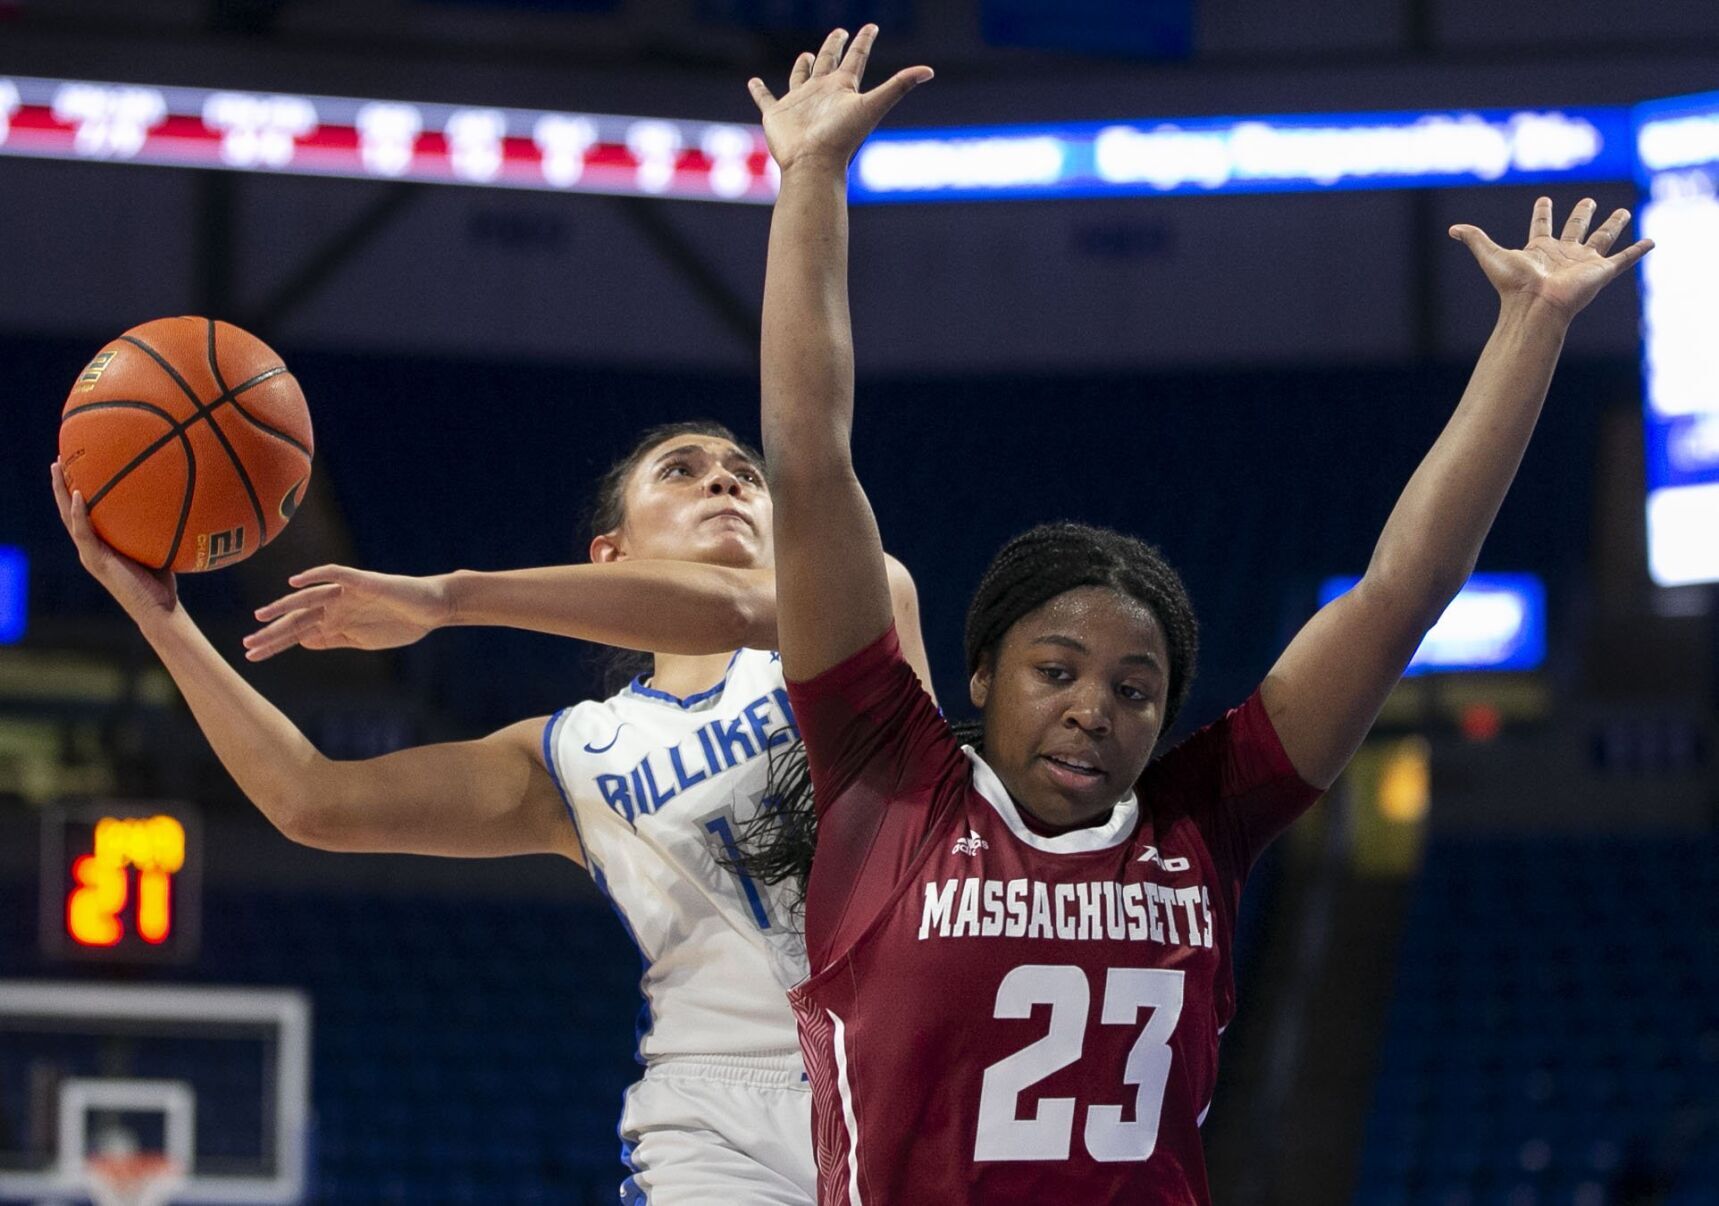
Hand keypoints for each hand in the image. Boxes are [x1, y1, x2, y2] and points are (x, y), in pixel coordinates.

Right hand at [51, 459, 177, 619]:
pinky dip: (79, 513)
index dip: (76, 490)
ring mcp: (90, 553)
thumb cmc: (163, 580)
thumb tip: (179, 497)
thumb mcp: (159, 545)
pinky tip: (79, 493)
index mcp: (101, 543)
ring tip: (56, 467)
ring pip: (68, 517)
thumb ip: (158, 525)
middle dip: (61, 484)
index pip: (83, 512)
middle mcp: (91, 546)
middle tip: (58, 459)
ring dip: (61, 492)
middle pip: (69, 510)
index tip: (76, 465)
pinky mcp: (95, 561)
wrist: (159, 609)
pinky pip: (83, 532)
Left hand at [243, 564, 451, 660]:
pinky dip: (315, 576)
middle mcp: (335, 605)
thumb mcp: (362, 640)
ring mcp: (346, 593)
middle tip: (247, 644)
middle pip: (297, 618)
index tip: (251, 656)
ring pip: (308, 598)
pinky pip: (335, 575)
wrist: (432, 608)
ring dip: (284, 607)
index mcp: (335, 621)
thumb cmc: (401, 623)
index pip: (298, 633)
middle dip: (272, 632)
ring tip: (261, 617)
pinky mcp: (362, 581)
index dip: (275, 643)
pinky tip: (295, 582)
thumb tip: (303, 642)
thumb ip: (333, 639)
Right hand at [748, 25, 931, 174]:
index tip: (872, 27)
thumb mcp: (873, 105)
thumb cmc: (842, 137)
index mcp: (844, 89)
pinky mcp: (777, 114)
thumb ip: (899, 86)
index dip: (864, 42)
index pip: (857, 59)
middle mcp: (823, 93)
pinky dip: (759, 91)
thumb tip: (930, 70)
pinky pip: (766, 99)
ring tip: (806, 55)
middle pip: (830, 62)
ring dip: (804, 66)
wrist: (813, 164)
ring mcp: (799, 103)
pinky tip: (754, 82)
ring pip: (801, 77)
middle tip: (840, 31)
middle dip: (835, 46)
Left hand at [1450, 197, 1652, 323]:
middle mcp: (1563, 253)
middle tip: (1588, 200)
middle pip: (1576, 228)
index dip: (1542, 212)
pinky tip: (1652, 242)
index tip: (1544, 199)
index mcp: (1540, 249)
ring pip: (1602, 237)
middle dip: (1582, 214)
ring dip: (1613, 225)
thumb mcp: (1491, 255)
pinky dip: (1639, 250)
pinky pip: (1624, 258)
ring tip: (1623, 212)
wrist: (1535, 306)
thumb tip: (1452, 229)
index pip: (1541, 225)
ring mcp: (1584, 262)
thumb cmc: (1514, 284)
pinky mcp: (1602, 271)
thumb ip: (1474, 239)